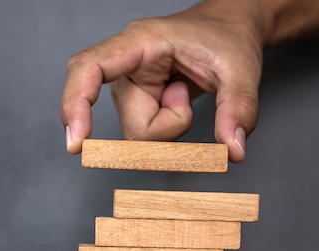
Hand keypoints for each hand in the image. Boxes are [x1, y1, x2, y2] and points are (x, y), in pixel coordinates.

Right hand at [60, 1, 265, 162]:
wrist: (229, 30)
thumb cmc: (227, 39)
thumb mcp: (242, 70)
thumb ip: (238, 109)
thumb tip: (233, 152)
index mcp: (139, 43)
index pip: (88, 69)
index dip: (76, 103)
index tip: (76, 142)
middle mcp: (124, 67)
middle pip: (132, 126)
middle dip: (168, 127)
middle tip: (187, 92)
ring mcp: (127, 88)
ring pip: (140, 136)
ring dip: (170, 127)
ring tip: (185, 90)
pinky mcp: (134, 103)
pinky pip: (147, 136)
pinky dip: (168, 128)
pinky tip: (177, 98)